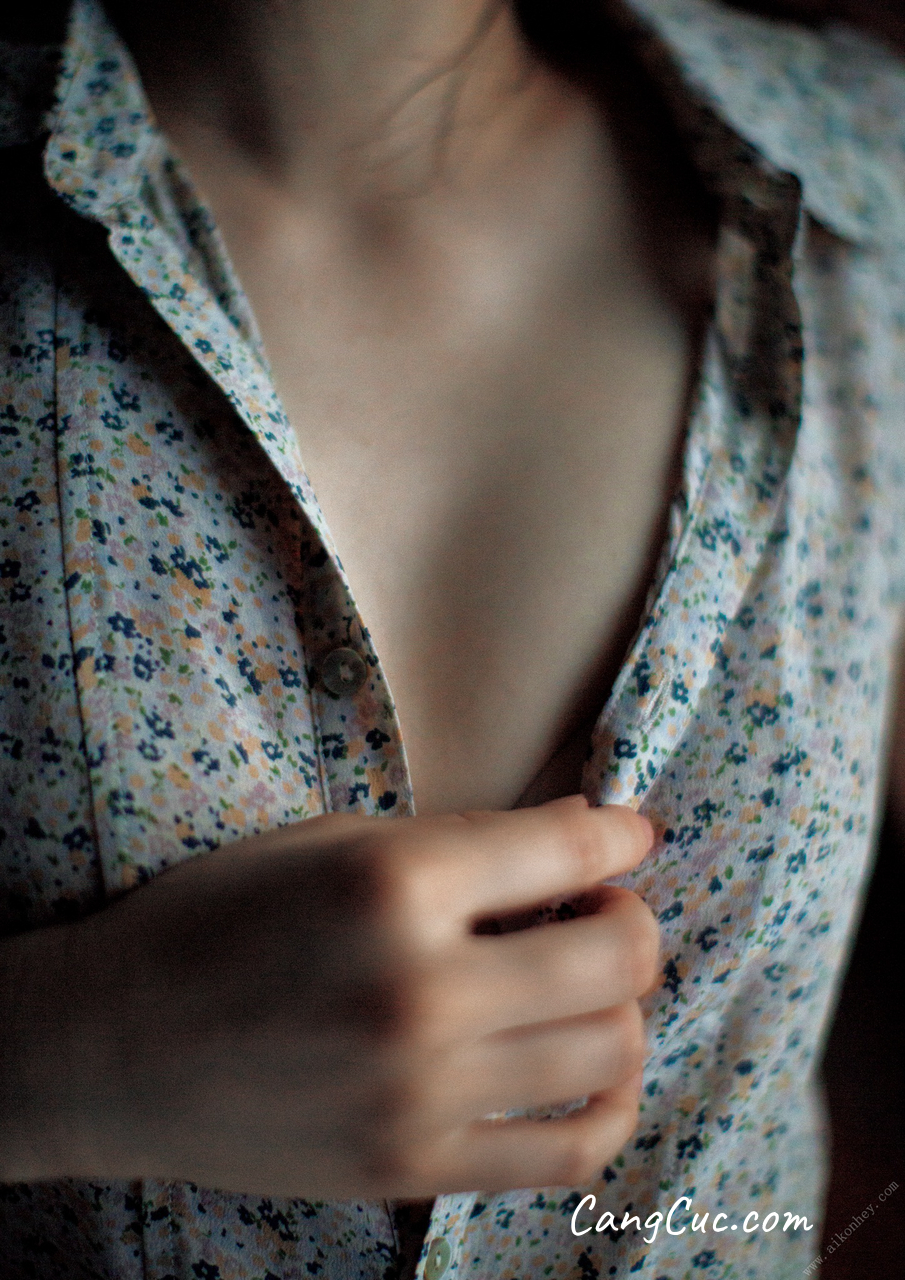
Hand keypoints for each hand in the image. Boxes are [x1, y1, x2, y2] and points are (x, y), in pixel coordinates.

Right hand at [56, 796, 657, 1197]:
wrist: (116, 1049)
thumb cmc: (219, 919)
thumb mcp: (332, 841)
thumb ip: (464, 843)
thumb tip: (587, 838)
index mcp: (392, 884)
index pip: (568, 854)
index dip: (620, 837)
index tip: (630, 836)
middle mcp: (419, 990)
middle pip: (616, 960)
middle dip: (633, 922)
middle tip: (601, 912)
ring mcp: (421, 1093)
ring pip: (609, 1052)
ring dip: (622, 1007)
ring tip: (581, 986)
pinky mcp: (413, 1166)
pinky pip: (567, 1153)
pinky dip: (607, 1106)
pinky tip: (584, 1071)